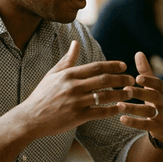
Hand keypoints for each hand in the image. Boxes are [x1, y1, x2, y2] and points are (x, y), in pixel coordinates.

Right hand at [19, 41, 134, 138]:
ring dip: (120, 94)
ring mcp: (76, 102)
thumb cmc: (42, 95)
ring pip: (104, 96)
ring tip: (130, 93)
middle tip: (132, 80)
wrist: (30, 118)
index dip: (113, 65)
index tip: (124, 66)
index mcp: (69, 74)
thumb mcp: (53, 75)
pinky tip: (120, 109)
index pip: (96, 67)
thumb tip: (76, 43)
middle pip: (104, 80)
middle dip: (121, 79)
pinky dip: (112, 110)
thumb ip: (67, 60)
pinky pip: (99, 112)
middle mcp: (73, 86)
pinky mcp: (77, 117)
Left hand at [118, 52, 162, 144]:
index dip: (148, 81)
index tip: (137, 78)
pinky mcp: (158, 127)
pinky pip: (145, 125)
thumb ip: (146, 72)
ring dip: (133, 108)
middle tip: (125, 89)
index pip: (158, 84)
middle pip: (153, 96)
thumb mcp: (156, 88)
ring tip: (119, 105)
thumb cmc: (160, 102)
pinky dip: (133, 122)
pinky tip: (121, 119)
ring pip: (148, 111)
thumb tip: (138, 53)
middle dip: (140, 93)